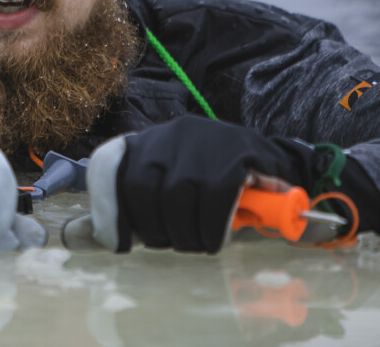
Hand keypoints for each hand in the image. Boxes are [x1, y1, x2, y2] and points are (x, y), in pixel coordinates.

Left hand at [63, 116, 314, 252]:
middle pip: (140, 188)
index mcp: (148, 141)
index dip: (106, 207)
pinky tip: (216, 239)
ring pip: (176, 197)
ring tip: (197, 243)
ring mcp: (202, 142)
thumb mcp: (175, 181)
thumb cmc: (216, 179)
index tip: (115, 241)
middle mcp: (169, 135)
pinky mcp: (235, 155)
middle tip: (172, 244)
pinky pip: (214, 200)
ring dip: (184, 233)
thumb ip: (146, 203)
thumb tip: (112, 238)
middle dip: (153, 229)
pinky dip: (212, 228)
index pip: (107, 164)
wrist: (272, 159)